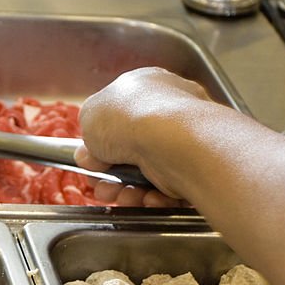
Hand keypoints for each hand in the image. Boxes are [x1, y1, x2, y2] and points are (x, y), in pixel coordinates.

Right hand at [74, 67, 212, 206]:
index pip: (120, 118)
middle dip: (112, 175)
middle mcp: (171, 109)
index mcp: (147, 85)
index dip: (100, 143)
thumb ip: (86, 132)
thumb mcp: (89, 115)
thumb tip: (88, 152)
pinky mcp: (198, 167)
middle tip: (101, 186)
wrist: (172, 140)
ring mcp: (187, 138)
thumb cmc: (131, 118)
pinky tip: (147, 198)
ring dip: (128, 191)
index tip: (90, 161)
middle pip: (131, 150)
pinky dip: (154, 197)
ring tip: (120, 197)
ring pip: (148, 174)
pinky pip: (169, 188)